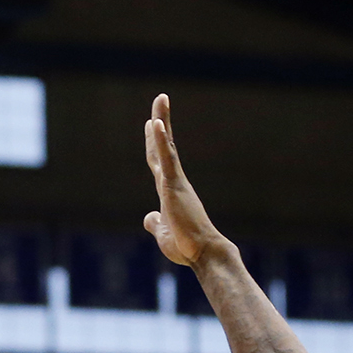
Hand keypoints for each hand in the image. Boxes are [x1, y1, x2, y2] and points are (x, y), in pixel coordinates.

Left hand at [143, 93, 226, 267]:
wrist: (204, 253)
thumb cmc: (188, 248)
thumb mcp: (163, 235)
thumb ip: (155, 223)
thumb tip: (148, 217)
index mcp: (169, 192)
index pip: (159, 161)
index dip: (154, 142)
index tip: (152, 123)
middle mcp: (173, 182)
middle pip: (162, 146)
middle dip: (160, 121)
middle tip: (160, 99)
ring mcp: (175, 181)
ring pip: (166, 145)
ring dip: (162, 120)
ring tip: (161, 99)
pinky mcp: (174, 185)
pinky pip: (166, 158)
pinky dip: (160, 140)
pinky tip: (155, 122)